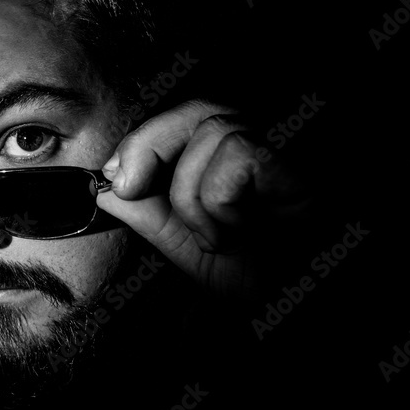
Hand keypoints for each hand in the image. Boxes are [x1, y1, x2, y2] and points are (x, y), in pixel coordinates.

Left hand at [96, 100, 307, 296]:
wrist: (296, 301)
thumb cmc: (260, 276)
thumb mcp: (189, 244)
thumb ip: (152, 213)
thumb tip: (108, 187)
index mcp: (243, 154)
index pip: (189, 116)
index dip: (144, 139)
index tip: (115, 177)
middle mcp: (270, 141)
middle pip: (199, 108)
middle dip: (148, 146)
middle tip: (129, 190)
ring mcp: (289, 149)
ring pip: (213, 133)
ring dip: (194, 199)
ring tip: (218, 238)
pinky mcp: (301, 165)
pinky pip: (238, 155)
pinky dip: (221, 203)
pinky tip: (240, 233)